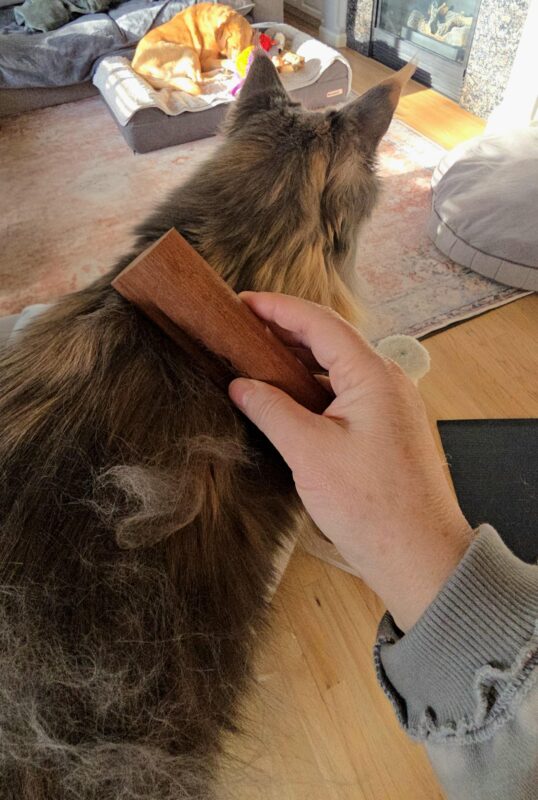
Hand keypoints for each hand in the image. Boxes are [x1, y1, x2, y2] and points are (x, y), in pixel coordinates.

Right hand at [229, 293, 472, 630]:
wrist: (419, 556)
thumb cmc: (371, 506)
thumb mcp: (310, 453)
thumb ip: (272, 410)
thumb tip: (240, 385)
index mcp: (373, 375)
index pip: (320, 324)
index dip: (278, 309)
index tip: (242, 303)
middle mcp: (387, 381)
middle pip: (331, 340)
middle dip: (286, 330)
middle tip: (243, 328)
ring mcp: (391, 404)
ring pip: (339, 367)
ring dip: (300, 359)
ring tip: (258, 356)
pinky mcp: (387, 427)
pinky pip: (347, 392)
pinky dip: (315, 386)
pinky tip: (289, 395)